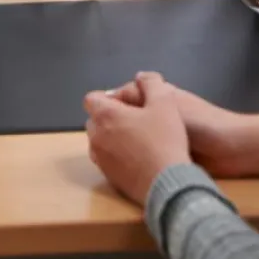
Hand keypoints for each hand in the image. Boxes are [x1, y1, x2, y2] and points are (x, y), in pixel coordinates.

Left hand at [84, 72, 191, 205]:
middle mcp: (96, 137)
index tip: (125, 102)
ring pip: (98, 141)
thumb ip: (151, 83)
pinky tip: (137, 157)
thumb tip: (141, 76)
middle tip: (134, 118)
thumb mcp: (165, 102)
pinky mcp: (108, 178)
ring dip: (110, 136)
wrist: (167, 183)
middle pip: (94, 119)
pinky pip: (105, 159)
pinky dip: (115, 154)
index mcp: (106, 115)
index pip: (91, 99)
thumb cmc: (164, 139)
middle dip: (108, 116)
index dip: (107, 97)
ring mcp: (100, 160)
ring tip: (135, 137)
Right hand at [108, 73, 258, 177]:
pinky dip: (133, 157)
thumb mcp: (170, 104)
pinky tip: (121, 166)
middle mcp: (161, 113)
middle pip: (130, 115)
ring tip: (105, 154)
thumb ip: (148, 96)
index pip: (129, 93)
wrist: (232, 150)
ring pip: (136, 136)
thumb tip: (128, 81)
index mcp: (162, 96)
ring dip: (123, 143)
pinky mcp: (169, 155)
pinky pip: (145, 153)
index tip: (97, 117)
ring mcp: (165, 135)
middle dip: (115, 125)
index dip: (113, 103)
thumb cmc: (201, 123)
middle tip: (97, 140)